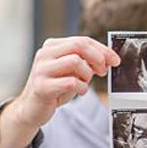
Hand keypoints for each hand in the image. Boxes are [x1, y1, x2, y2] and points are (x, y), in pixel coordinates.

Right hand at [0, 36, 116, 147]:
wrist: (32, 107)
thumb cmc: (54, 87)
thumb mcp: (69, 71)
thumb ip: (83, 62)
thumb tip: (107, 58)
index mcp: (52, 46)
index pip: (81, 40)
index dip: (102, 49)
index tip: (115, 60)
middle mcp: (45, 54)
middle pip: (78, 45)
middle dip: (97, 58)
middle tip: (104, 71)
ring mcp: (41, 69)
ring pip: (75, 61)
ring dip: (87, 75)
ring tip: (85, 83)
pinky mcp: (42, 86)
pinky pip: (70, 82)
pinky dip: (81, 88)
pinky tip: (79, 91)